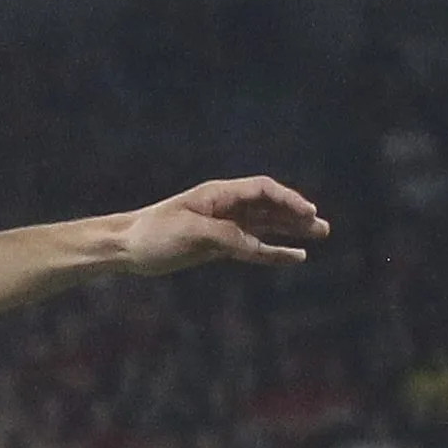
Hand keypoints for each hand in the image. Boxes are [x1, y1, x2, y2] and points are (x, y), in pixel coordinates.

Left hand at [118, 176, 329, 276]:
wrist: (124, 248)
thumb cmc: (153, 234)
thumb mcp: (192, 234)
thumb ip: (228, 238)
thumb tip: (259, 247)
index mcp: (217, 195)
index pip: (262, 190)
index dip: (288, 199)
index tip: (307, 211)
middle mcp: (224, 207)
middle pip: (269, 207)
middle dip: (297, 215)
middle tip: (323, 227)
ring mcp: (222, 227)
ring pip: (264, 226)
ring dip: (290, 231)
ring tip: (318, 235)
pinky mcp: (216, 246)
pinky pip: (251, 247)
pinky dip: (271, 251)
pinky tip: (291, 257)